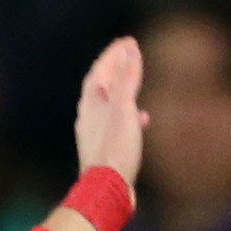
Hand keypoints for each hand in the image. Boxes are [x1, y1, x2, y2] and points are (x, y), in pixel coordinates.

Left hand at [73, 35, 147, 186]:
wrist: (107, 189)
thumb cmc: (114, 147)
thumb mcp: (124, 107)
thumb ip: (127, 78)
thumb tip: (130, 49)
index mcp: (91, 105)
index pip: (99, 71)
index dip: (112, 55)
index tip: (126, 42)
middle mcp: (89, 117)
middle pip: (102, 86)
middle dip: (116, 69)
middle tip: (130, 55)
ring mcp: (96, 134)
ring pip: (109, 105)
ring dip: (122, 91)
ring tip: (136, 82)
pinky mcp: (105, 149)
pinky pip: (116, 124)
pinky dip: (128, 115)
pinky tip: (141, 119)